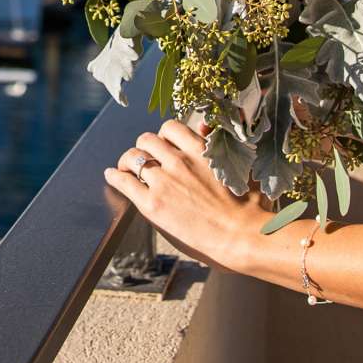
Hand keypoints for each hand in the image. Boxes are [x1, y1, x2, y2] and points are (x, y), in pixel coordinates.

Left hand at [104, 118, 259, 271]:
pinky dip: (115, 177)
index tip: (163, 145)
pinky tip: (112, 176)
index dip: (163, 136)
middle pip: (147, 140)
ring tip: (125, 168)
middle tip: (143, 158)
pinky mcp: (152, 204)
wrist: (242, 236)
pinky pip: (124, 182)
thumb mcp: (240, 167)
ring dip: (127, 161)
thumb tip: (205, 126)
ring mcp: (164, 181)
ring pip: (132, 157)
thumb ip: (218, 145)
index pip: (170, 128)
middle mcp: (179, 160)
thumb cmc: (250, 207)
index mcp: (200, 150)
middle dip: (144, 147)